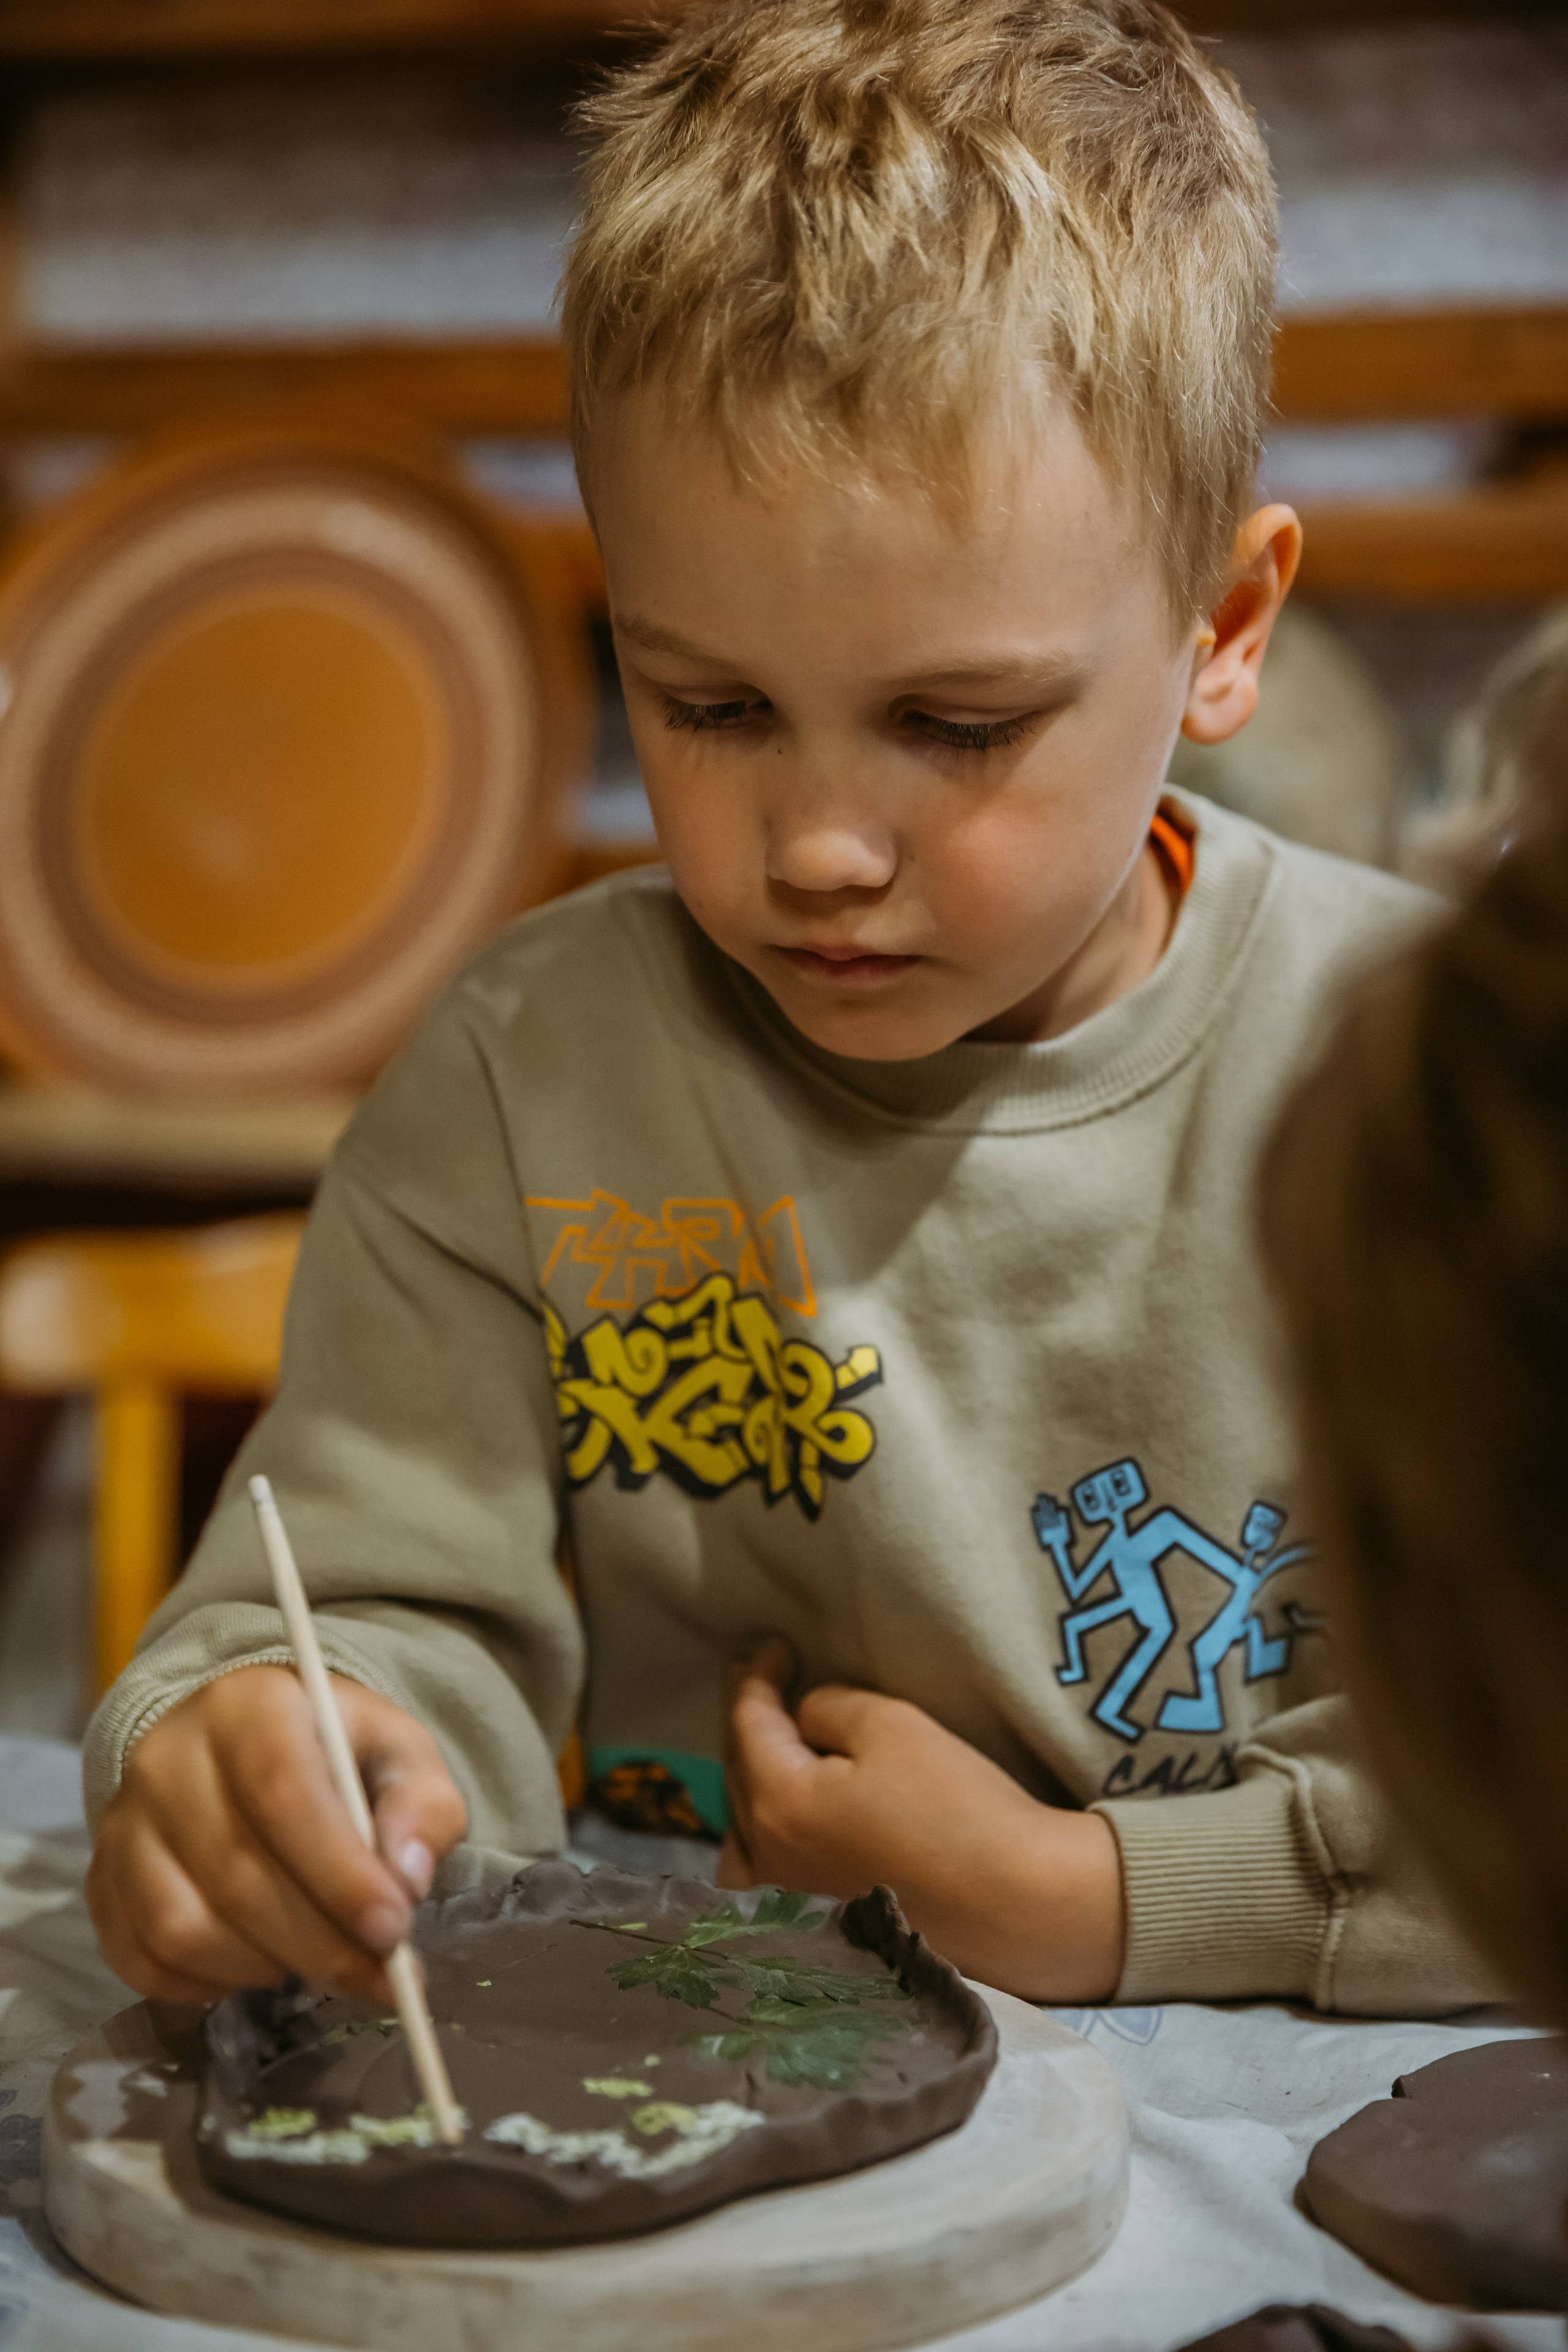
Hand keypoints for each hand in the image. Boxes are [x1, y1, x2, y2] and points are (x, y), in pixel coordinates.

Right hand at [87, 1666, 466, 2005]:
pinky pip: (142, 1960)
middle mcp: (168, 1758)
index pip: (283, 1794)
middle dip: (319, 1943)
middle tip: (379, 1976)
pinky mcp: (102, 1880)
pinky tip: (259, 1965)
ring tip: (319, 1959)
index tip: (393, 1930)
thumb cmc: (334, 1752)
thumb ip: (421, 1805)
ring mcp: (124, 1822)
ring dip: (263, 1967)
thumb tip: (408, 1878)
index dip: (339, 1874)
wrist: (248, 1745)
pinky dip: (206, 1986)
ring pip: (181, 1927)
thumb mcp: (399, 1753)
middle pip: (236, 1873)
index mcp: (249, 1706)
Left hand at [720, 1638, 1124, 2002]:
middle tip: (761, 1681)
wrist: (1019, 1906)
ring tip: (771, 1753)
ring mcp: (788, 1908)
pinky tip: (776, 1833)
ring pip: (743, 1832)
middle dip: (749, 1724)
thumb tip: (805, 1719)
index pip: (747, 1724)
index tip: (771, 1645)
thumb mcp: (891, 1726)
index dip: (754, 1677)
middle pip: (739, 1776)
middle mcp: (767, 1862)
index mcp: (778, 1805)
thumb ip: (828, 1708)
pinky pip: (763, 1880)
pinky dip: (760, 1844)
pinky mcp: (819, 1934)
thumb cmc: (957, 1809)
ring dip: (749, 1784)